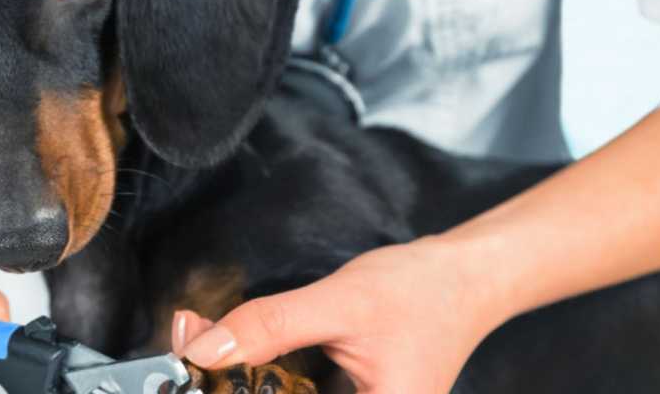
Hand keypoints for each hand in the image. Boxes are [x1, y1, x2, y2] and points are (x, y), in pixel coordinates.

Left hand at [172, 238, 509, 393]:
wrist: (465, 277)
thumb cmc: (422, 292)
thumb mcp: (340, 304)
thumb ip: (272, 326)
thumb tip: (203, 350)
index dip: (233, 393)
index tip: (197, 376)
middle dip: (233, 384)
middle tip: (193, 349)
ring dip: (243, 379)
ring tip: (208, 348)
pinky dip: (262, 377)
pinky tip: (236, 354)